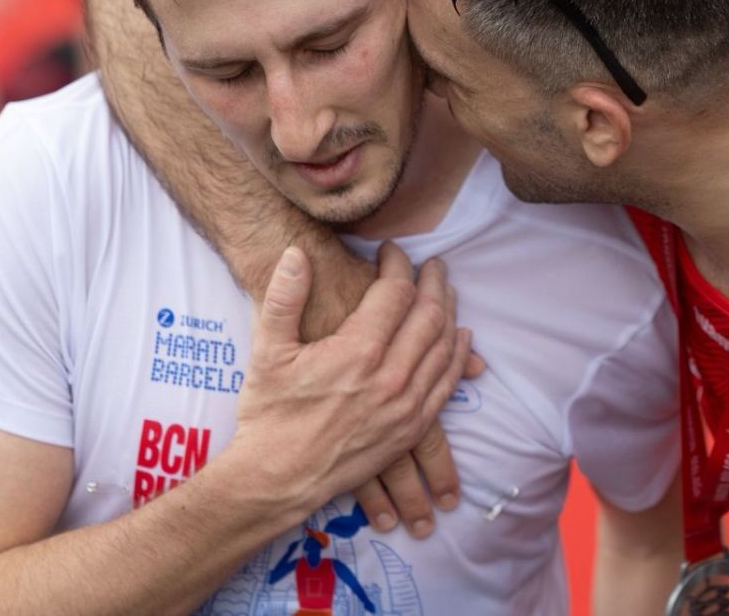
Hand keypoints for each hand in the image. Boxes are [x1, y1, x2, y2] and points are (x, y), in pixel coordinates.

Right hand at [233, 243, 472, 530]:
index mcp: (358, 352)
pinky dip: (458, 356)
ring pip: (443, 348)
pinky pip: (447, 385)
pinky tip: (461, 339)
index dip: (398, 264)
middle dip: (433, 282)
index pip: (396, 292)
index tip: (392, 250)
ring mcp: (405, 406)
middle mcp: (391, 377)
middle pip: (429, 315)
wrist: (276, 479)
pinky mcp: (410, 430)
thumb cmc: (269, 414)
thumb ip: (283, 298)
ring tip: (447, 291)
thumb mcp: (267, 351)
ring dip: (449, 314)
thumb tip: (294, 252)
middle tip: (432, 263)